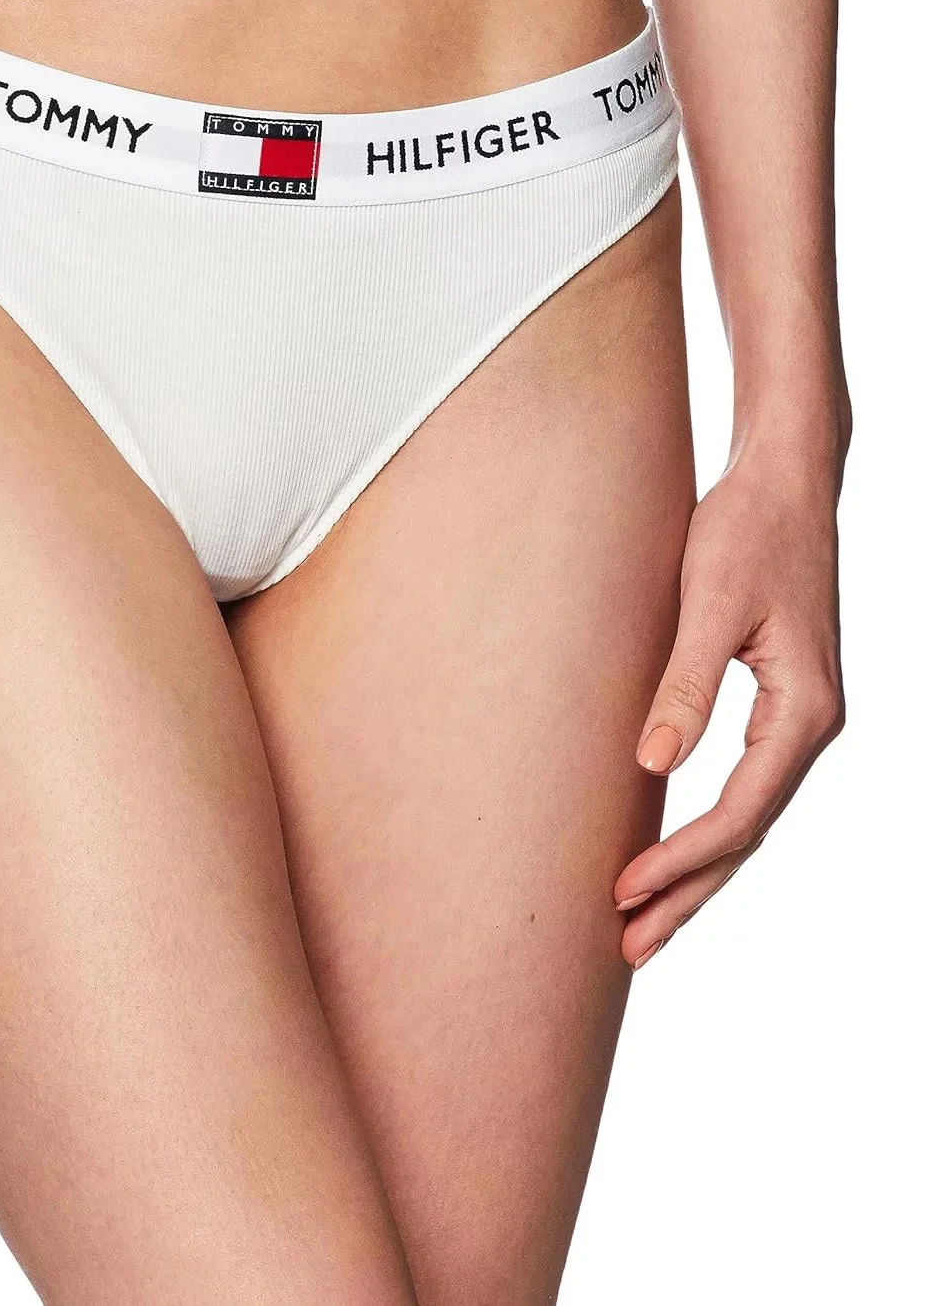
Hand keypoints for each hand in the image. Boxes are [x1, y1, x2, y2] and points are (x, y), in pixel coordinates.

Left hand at [614, 434, 845, 967]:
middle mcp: (810, 726)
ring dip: (695, 872)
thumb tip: (652, 768)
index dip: (680, 859)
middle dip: (687, 893)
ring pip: (746, 819)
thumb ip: (683, 685)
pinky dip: (704, 828)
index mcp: (806, 710)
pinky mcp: (775, 705)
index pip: (740, 812)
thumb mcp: (709, 603)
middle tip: (627, 948)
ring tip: (640, 924)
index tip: (620, 891)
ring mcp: (797, 719)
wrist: (782, 482)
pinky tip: (668, 852)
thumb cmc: (745, 531)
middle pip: (747, 835)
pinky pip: (741, 788)